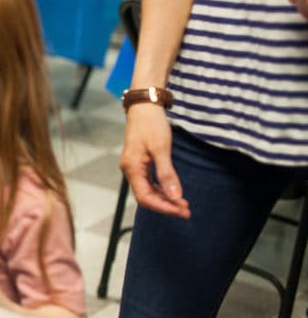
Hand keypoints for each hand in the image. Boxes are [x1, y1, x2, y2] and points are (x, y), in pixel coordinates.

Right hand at [119, 103, 189, 217]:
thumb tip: (175, 196)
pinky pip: (149, 182)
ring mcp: (134, 167)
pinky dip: (161, 189)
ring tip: (183, 204)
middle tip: (187, 211)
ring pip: (148, 190)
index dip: (163, 207)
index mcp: (132, 168)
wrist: (144, 106)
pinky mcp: (139, 162)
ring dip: (165, 199)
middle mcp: (130, 170)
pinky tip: (173, 191)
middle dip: (167, 205)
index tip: (182, 211)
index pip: (145, 197)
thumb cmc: (151, 124)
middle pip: (146, 197)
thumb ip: (167, 174)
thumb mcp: (161, 149)